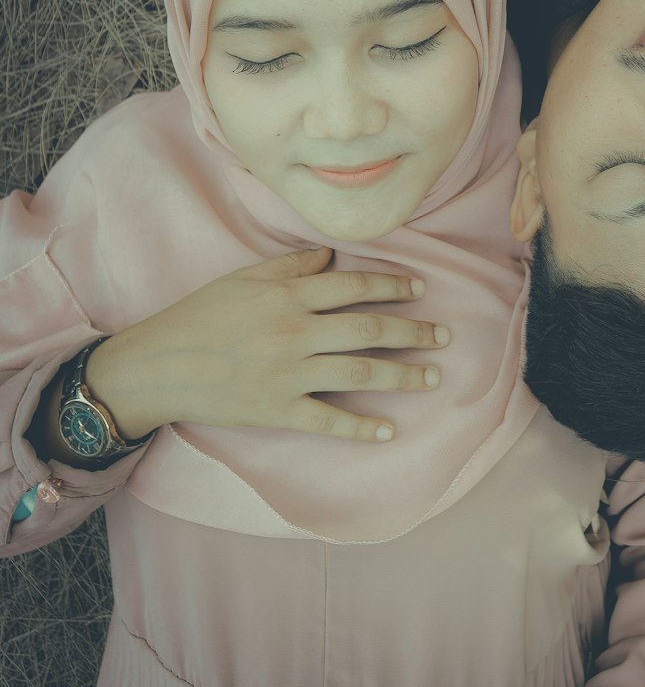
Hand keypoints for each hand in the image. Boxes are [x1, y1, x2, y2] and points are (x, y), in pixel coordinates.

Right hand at [86, 247, 444, 443]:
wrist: (158, 366)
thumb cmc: (200, 315)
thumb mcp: (243, 278)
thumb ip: (291, 265)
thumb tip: (331, 257)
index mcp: (288, 295)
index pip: (354, 286)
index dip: (392, 285)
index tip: (419, 289)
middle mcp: (295, 332)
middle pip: (369, 329)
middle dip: (413, 331)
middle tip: (444, 335)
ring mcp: (289, 374)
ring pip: (359, 372)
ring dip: (402, 374)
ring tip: (432, 376)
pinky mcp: (277, 410)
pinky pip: (328, 419)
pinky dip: (360, 426)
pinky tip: (388, 430)